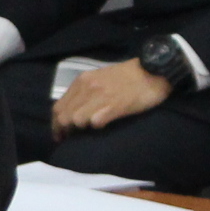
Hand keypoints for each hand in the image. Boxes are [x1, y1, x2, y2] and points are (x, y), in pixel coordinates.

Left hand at [50, 57, 171, 135]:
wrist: (153, 70)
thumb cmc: (128, 76)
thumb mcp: (100, 79)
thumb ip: (86, 92)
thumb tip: (74, 110)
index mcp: (82, 81)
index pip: (59, 106)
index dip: (56, 124)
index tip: (60, 135)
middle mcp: (87, 88)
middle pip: (64, 116)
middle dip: (64, 131)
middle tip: (71, 140)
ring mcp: (100, 97)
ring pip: (76, 120)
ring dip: (80, 130)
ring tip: (88, 132)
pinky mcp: (114, 106)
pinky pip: (95, 122)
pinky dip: (95, 126)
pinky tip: (102, 125)